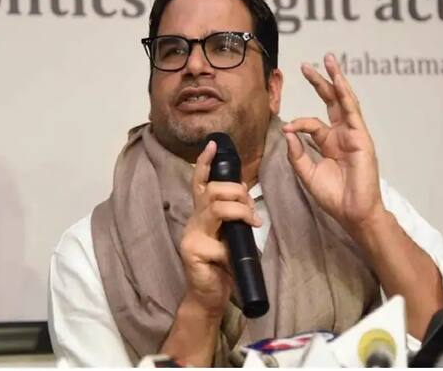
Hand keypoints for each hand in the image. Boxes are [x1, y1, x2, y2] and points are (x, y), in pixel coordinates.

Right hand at [180, 140, 261, 316]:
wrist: (208, 297)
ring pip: (216, 208)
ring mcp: (191, 236)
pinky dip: (231, 250)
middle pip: (212, 190)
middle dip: (237, 192)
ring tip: (252, 224)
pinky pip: (218, 242)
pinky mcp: (193, 252)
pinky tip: (231, 260)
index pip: (200, 182)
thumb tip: (245, 199)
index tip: (213, 144)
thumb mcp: (231, 236)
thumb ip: (233, 217)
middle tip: (252, 210)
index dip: (205, 162)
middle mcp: (193, 220)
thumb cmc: (222, 265)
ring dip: (240, 211)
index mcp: (202, 213)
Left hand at [283, 53, 386, 237]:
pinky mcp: (361, 138)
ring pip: (344, 101)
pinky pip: (352, 112)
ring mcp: (353, 134)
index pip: (311, 123)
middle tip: (307, 66)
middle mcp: (341, 135)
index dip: (298, 123)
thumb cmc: (332, 195)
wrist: (351, 212)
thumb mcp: (307, 172)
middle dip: (320, 83)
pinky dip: (345, 95)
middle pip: (330, 102)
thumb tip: (287, 130)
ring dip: (336, 80)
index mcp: (328, 143)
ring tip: (329, 60)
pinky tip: (338, 81)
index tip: (287, 127)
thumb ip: (296, 153)